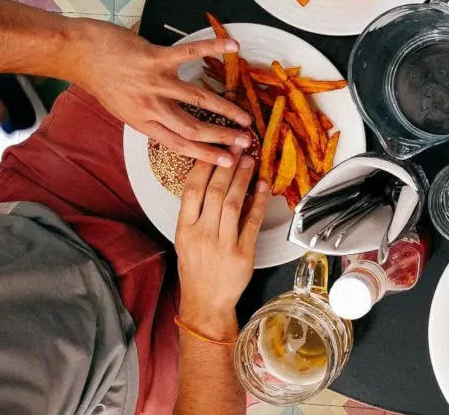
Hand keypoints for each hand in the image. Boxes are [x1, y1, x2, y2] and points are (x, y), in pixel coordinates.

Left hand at [72, 19, 252, 166]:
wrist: (78, 54)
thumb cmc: (100, 79)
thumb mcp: (122, 108)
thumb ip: (149, 116)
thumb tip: (174, 122)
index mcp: (142, 122)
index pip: (179, 144)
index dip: (206, 154)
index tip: (227, 161)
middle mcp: (150, 106)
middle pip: (193, 128)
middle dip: (222, 137)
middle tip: (245, 142)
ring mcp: (154, 82)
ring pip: (197, 99)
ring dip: (225, 109)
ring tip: (245, 116)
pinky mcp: (155, 58)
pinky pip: (189, 53)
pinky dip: (213, 48)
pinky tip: (233, 47)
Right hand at [175, 156, 268, 338]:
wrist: (206, 301)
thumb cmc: (196, 268)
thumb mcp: (186, 239)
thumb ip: (196, 212)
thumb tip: (212, 179)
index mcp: (184, 228)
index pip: (192, 190)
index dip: (204, 166)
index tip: (215, 148)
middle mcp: (202, 234)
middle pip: (215, 192)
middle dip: (227, 165)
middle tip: (237, 146)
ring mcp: (223, 244)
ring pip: (234, 203)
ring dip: (243, 178)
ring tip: (250, 160)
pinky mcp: (243, 253)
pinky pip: (253, 222)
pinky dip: (260, 201)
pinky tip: (264, 186)